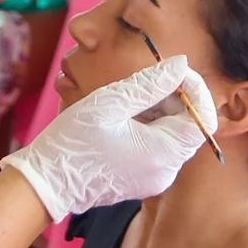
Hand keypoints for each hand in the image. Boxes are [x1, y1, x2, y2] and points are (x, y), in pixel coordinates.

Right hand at [1, 57, 216, 221]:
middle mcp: (166, 172)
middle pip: (189, 127)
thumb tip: (181, 64)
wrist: (45, 183)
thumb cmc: (73, 142)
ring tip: (131, 96)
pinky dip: (150, 126)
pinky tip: (125, 115)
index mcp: (163, 155)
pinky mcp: (142, 179)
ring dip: (161, 110)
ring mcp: (154, 178)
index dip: (195, 89)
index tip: (174, 69)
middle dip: (176, 97)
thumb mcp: (110, 103)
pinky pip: (158, 148)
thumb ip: (150, 83)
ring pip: (173, 135)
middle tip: (149, 78)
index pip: (202, 119)